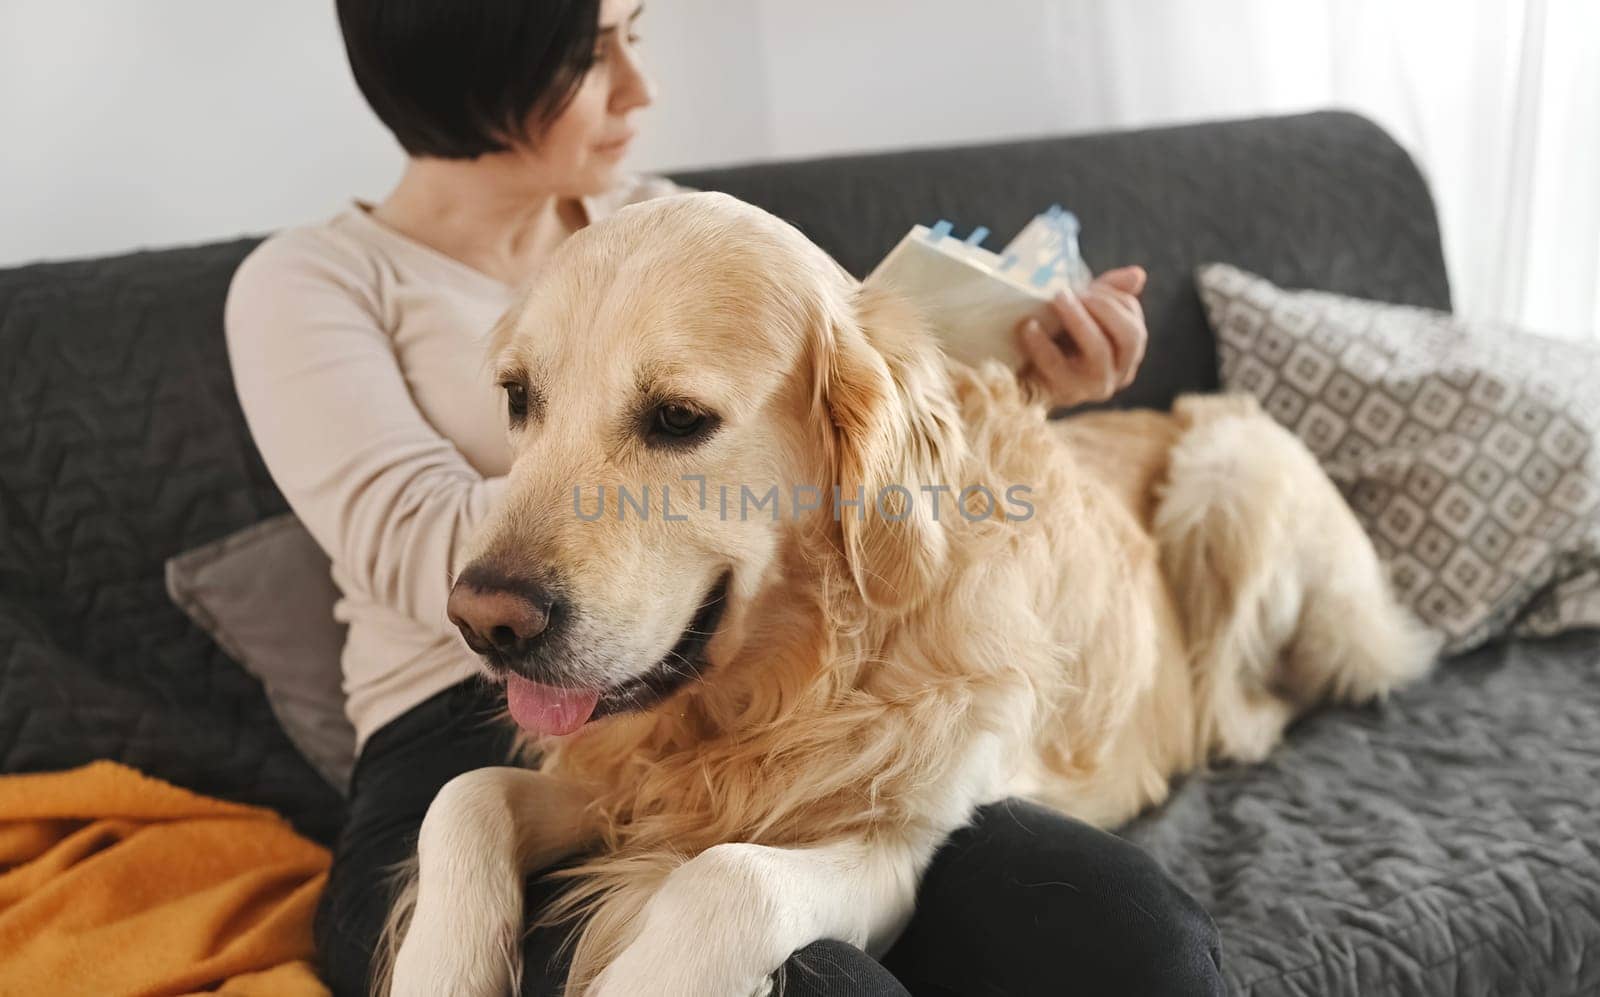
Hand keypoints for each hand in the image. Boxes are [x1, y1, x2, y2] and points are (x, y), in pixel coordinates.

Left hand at [1016, 265, 1148, 408]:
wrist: (1026, 376)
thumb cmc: (1060, 337)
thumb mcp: (1085, 312)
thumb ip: (1109, 291)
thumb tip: (1137, 274)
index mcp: (1128, 352)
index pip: (1135, 320)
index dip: (1114, 298)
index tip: (1087, 288)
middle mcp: (1121, 372)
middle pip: (1130, 337)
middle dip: (1105, 308)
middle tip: (1077, 292)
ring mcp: (1096, 386)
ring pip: (1099, 350)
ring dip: (1078, 319)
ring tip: (1056, 298)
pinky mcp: (1066, 393)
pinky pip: (1057, 367)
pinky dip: (1042, 344)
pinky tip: (1029, 325)